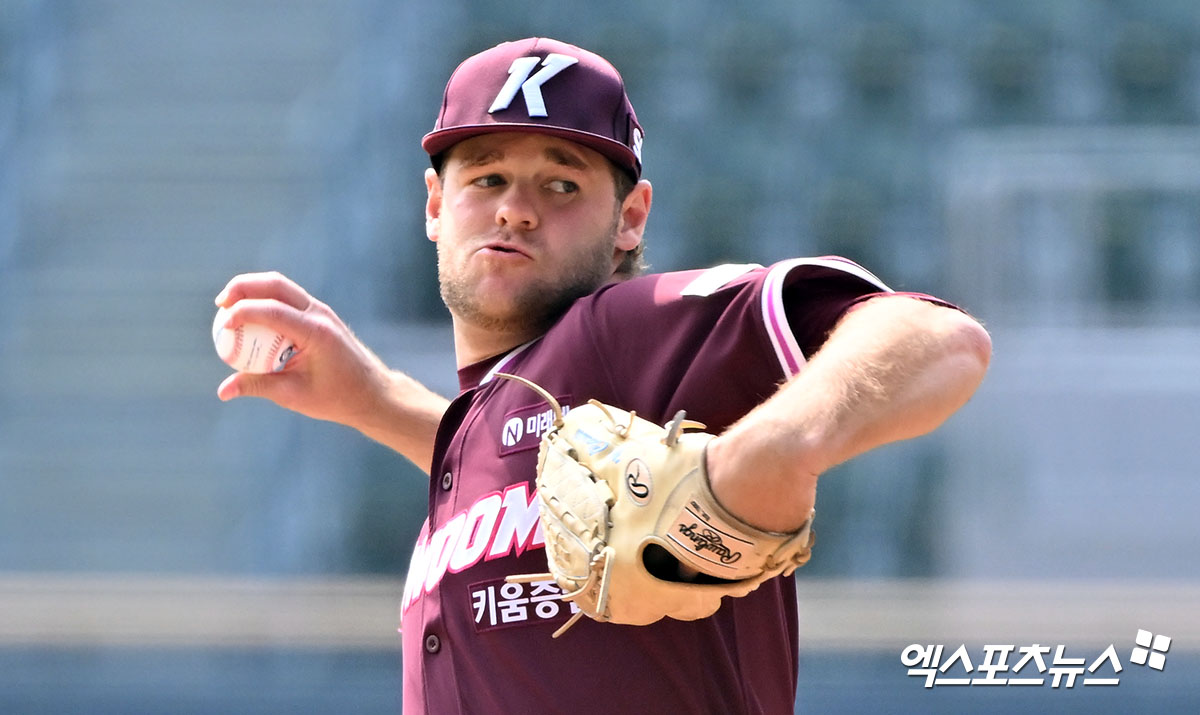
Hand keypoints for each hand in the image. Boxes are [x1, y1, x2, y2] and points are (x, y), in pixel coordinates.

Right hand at [213, 271, 390, 427]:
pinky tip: (250, 316)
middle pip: (275, 284)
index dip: (243, 312)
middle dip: (242, 287)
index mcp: (316, 332)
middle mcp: (319, 314)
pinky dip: (266, 300)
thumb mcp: (294, 395)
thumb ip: (258, 387)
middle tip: (219, 304)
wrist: (371, 392)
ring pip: (282, 286)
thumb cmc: (337, 397)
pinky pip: (288, 298)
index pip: (273, 311)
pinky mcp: (319, 314)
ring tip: (228, 306)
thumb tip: (222, 391)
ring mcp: (321, 311)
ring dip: (253, 289)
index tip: (222, 325)